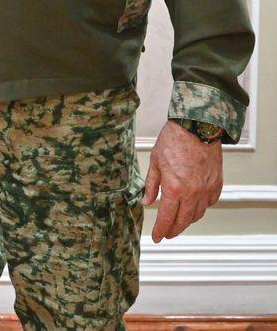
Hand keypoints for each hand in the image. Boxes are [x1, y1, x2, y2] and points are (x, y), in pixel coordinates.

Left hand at [143, 120, 222, 241]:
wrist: (196, 126)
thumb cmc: (173, 140)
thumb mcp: (155, 161)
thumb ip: (152, 185)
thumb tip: (147, 202)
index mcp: (174, 189)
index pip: (166, 218)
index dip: (160, 230)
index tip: (156, 237)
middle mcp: (192, 193)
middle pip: (183, 221)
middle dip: (174, 230)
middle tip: (167, 234)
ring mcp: (206, 189)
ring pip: (198, 214)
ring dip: (187, 220)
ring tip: (179, 220)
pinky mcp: (216, 183)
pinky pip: (210, 202)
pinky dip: (202, 207)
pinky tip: (195, 205)